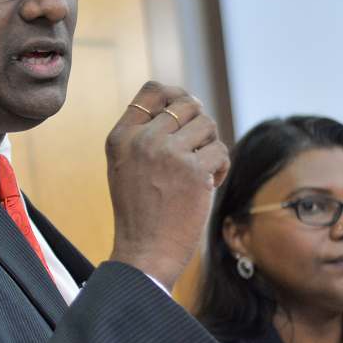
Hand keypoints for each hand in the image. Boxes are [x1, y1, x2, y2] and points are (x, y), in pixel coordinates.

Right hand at [105, 81, 229, 290]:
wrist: (144, 251)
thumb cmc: (139, 211)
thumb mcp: (124, 166)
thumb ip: (143, 135)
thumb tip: (183, 103)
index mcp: (121, 137)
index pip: (152, 90)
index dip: (175, 95)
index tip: (184, 113)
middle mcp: (142, 140)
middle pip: (187, 104)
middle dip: (199, 124)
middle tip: (197, 148)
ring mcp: (168, 153)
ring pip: (208, 125)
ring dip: (211, 145)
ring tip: (201, 168)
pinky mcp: (194, 171)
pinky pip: (221, 151)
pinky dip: (221, 168)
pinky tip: (209, 185)